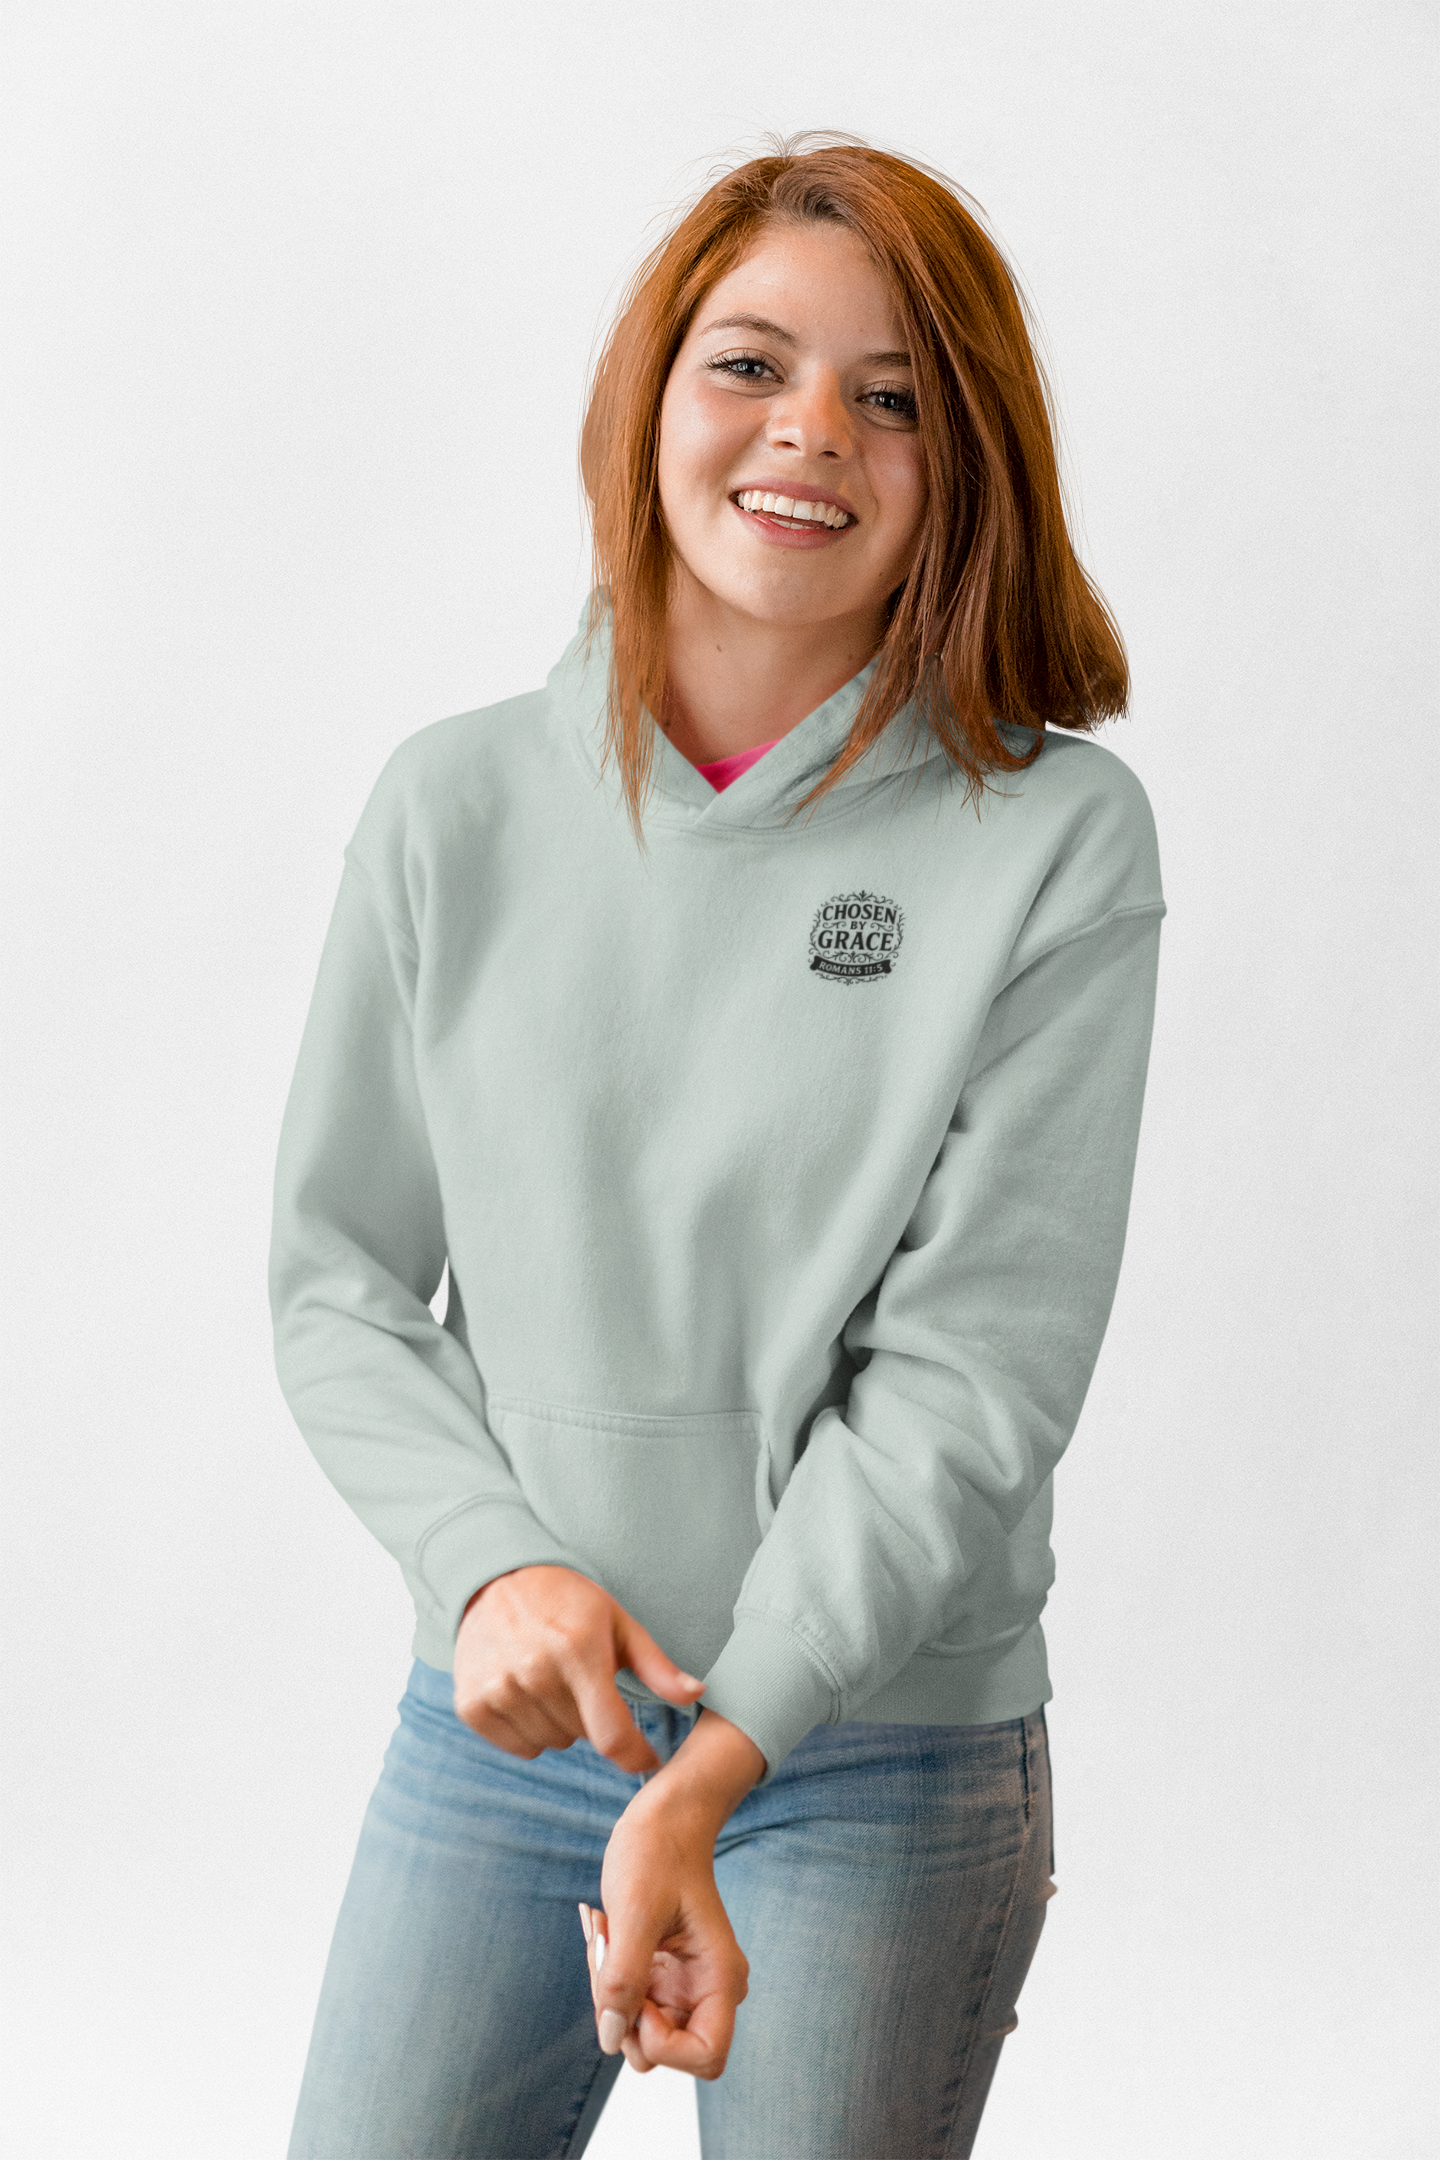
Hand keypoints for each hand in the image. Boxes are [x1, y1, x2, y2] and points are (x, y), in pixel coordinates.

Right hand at [453, 1564, 703, 1774]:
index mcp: (578, 1652)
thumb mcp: (618, 1623)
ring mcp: (498, 1690)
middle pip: (582, 1738)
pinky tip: (528, 1694)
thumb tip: (696, 1694)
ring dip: (560, 1724)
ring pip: (551, 1743)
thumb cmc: (568, 1602)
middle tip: (583, 1682)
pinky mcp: (471, 1704)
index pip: (612, 1736)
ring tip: (554, 1683)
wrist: (496, 1580)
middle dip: (592, 1719)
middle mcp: (534, 1673)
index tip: (648, 1758)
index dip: (637, 1756)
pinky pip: (519, 1747)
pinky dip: (529, 1730)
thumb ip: (656, 1666)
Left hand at [582, 1710, 764, 2078]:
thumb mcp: (635, 1912)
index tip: (635, 1999)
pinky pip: (627, 2001)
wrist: (664, 1816)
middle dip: (623, 2011)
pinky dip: (607, 1975)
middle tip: (608, 1953)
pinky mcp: (660, 1974)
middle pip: (662, 2048)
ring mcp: (682, 1984)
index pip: (706, 2056)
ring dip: (608, 1990)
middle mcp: (707, 1988)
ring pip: (636, 2027)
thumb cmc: (658, 1851)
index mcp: (720, 1976)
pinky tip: (606, 1930)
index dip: (663, 2044)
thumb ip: (624, 1980)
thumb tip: (612, 2039)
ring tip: (605, 1933)